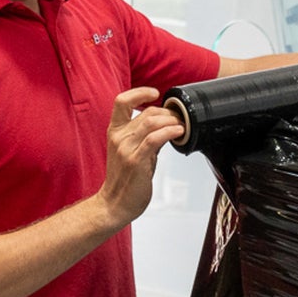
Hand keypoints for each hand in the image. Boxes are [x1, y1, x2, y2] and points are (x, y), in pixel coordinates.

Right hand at [99, 87, 185, 226]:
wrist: (114, 203)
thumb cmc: (125, 179)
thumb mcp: (133, 152)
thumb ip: (146, 137)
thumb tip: (166, 126)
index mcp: (114, 132)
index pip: (121, 101)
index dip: (139, 93)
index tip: (155, 93)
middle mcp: (119, 137)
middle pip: (147, 112)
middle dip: (168, 113)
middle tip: (181, 120)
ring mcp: (126, 148)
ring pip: (152, 122)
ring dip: (172, 121)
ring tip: (183, 127)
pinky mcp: (136, 160)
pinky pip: (155, 139)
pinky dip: (170, 132)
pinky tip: (179, 133)